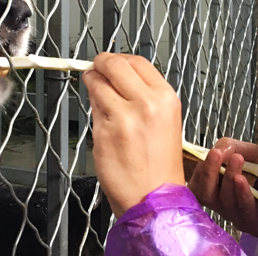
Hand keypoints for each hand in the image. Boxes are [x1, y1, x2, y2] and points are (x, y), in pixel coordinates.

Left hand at [83, 53, 184, 217]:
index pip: (136, 61)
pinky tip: (104, 122)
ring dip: (92, 84)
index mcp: (165, 98)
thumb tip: (116, 74)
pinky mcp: (104, 131)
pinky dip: (93, 110)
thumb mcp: (164, 119)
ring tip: (98, 96)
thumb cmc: (159, 164)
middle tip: (95, 69)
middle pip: (114, 64)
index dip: (119, 59)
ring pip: (97, 83)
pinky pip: (92, 108)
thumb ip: (142, 94)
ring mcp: (123, 117)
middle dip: (100, 64)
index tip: (111, 64)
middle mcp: (146, 103)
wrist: (154, 198)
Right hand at [187, 138, 257, 236]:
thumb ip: (231, 147)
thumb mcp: (250, 152)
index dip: (200, 170)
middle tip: (214, 155)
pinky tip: (242, 180)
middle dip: (207, 173)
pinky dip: (241, 194)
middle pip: (204, 194)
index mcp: (219, 187)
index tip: (209, 153)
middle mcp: (224, 203)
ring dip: (228, 178)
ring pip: (224, 201)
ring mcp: (238, 216)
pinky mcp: (254, 225)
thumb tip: (215, 150)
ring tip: (237, 159)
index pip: (198, 182)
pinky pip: (243, 210)